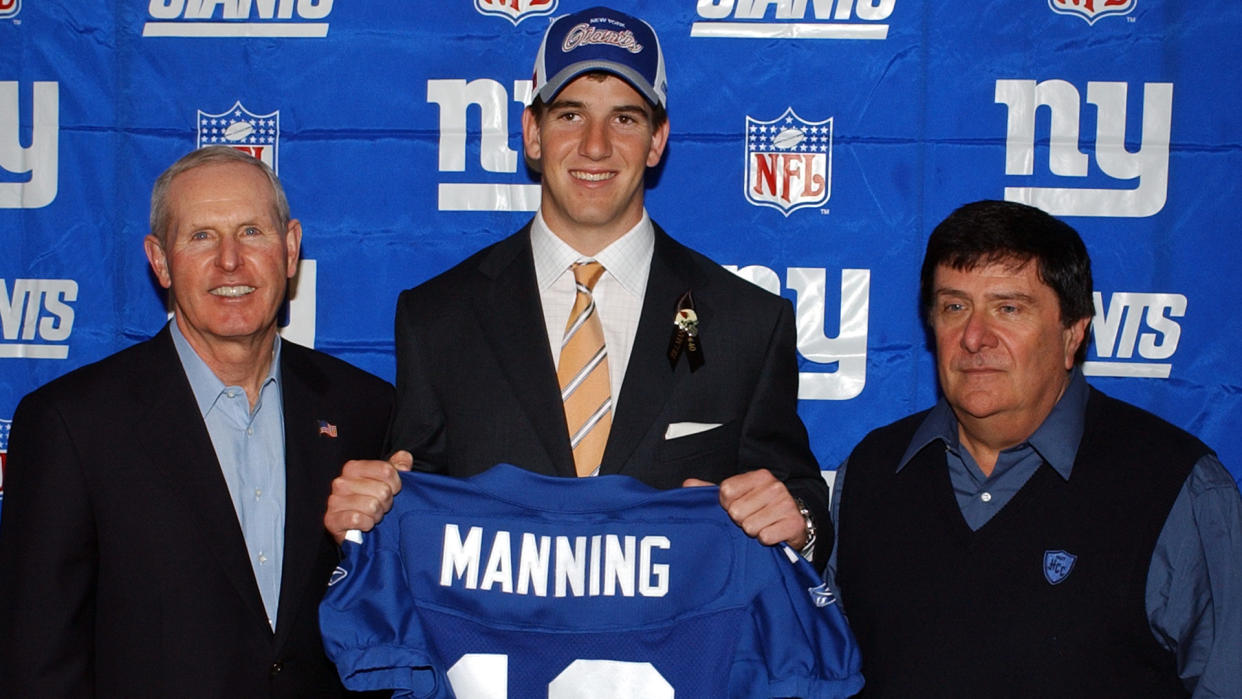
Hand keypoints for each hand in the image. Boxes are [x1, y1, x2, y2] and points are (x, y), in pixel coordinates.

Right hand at [324, 450, 412, 544]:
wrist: (356, 530)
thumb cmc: (372, 501)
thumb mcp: (387, 481)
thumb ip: (398, 466)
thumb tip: (404, 458)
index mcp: (353, 468)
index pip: (387, 470)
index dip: (396, 485)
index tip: (393, 492)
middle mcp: (341, 482)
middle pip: (382, 490)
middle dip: (387, 503)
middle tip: (381, 507)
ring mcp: (334, 501)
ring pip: (372, 506)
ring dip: (377, 515)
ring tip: (373, 516)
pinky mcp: (332, 520)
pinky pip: (358, 519)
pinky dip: (367, 524)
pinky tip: (365, 524)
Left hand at [683, 468, 806, 549]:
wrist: (792, 525)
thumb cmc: (760, 510)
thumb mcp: (736, 497)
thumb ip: (710, 491)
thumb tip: (688, 485)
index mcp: (758, 476)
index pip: (726, 491)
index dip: (725, 505)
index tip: (733, 508)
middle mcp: (774, 487)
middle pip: (736, 511)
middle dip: (739, 521)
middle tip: (749, 520)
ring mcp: (786, 504)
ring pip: (750, 526)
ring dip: (752, 532)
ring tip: (761, 527)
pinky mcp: (793, 523)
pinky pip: (765, 537)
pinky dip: (765, 540)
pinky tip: (770, 534)